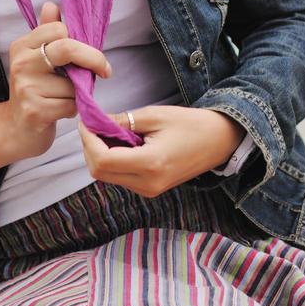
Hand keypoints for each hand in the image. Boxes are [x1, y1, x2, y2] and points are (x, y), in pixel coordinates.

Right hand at [5, 2, 111, 159]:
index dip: (80, 40)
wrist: (16, 129)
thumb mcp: (37, 58)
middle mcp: (21, 63)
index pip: (59, 29)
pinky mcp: (35, 111)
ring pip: (74, 83)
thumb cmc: (34, 89)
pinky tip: (61, 110)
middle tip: (105, 70)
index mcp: (22, 45)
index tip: (91, 52)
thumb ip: (46, 31)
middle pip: (68, 48)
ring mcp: (26, 88)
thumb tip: (51, 4)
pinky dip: (74, 108)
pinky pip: (71, 104)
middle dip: (93, 58)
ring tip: (65, 97)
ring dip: (79, 92)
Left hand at [78, 105, 245, 198]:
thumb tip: (95, 121)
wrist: (218, 141)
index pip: (102, 160)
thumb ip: (122, 120)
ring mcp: (149, 190)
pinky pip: (121, 177)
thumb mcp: (154, 115)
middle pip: (100, 173)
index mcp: (150, 165)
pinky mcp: (150, 189)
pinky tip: (118, 141)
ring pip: (108, 176)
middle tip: (92, 124)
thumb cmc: (189, 124)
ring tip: (106, 130)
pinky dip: (112, 160)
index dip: (88, 140)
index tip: (86, 121)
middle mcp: (147, 184)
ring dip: (100, 154)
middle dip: (90, 147)